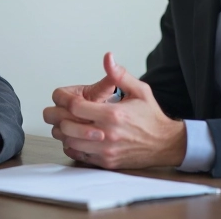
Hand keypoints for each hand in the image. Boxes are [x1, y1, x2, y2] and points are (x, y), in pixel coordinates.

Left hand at [47, 52, 186, 168]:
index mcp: (113, 114)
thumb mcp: (140, 90)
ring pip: (70, 142)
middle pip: (67, 126)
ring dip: (63, 132)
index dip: (62, 99)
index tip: (59, 96)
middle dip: (56, 116)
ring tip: (65, 122)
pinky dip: (72, 145)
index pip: (76, 106)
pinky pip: (79, 154)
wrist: (165, 144)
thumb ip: (119, 75)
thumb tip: (108, 58)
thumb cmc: (151, 117)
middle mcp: (107, 134)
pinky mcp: (106, 162)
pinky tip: (75, 137)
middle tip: (55, 110)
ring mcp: (106, 150)